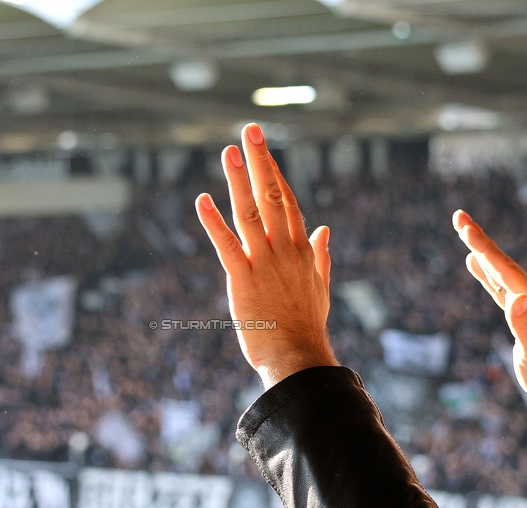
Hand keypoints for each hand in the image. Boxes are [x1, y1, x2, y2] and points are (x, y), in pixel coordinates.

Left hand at [195, 123, 336, 386]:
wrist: (298, 358)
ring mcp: (264, 263)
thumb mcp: (320, 286)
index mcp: (301, 250)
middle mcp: (284, 250)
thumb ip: (320, 255)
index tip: (264, 150)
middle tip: (250, 130)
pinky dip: (213, 222)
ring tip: (228, 150)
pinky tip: (202, 200)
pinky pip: (226, 245)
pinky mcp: (244, 280)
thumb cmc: (306, 326)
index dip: (275, 173)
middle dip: (260, 162)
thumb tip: (324, 230)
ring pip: (250, 213)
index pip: (289, 202)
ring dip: (238, 180)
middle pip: (272, 197)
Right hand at [453, 210, 526, 424]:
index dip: (484, 248)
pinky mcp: (519, 313)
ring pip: (499, 270)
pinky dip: (486, 272)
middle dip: (480, 238)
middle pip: (501, 261)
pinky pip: (499, 286)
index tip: (465, 229)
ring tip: (465, 230)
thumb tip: (514, 300)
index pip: (505, 269)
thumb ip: (524, 326)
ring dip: (482, 250)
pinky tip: (475, 262)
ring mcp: (526, 302)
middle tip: (459, 216)